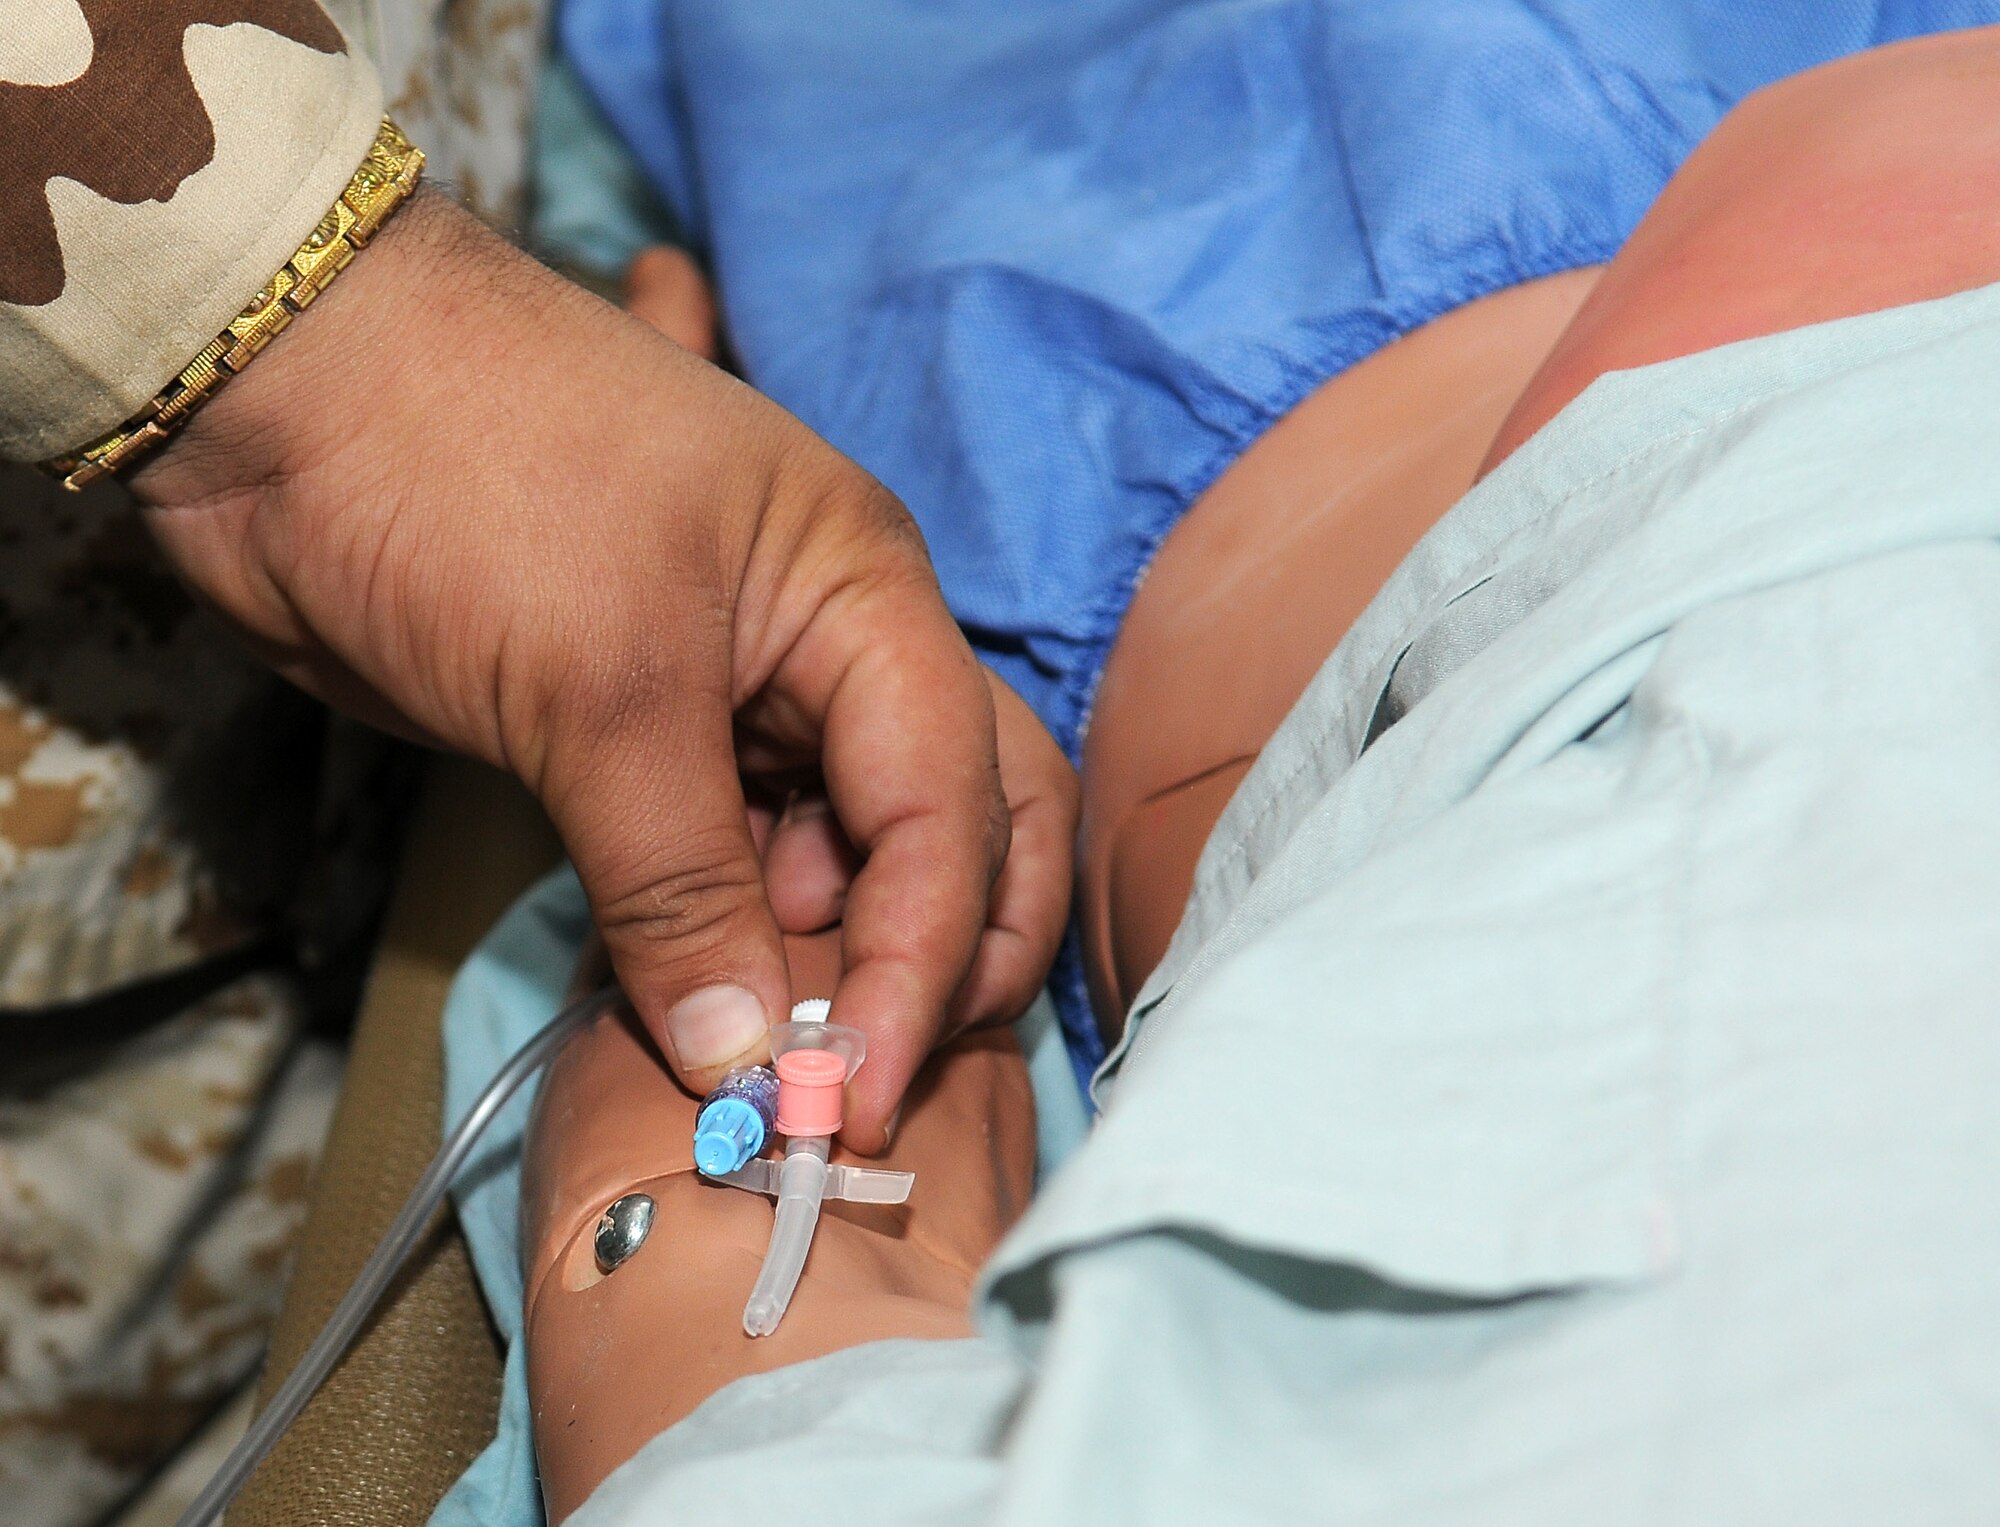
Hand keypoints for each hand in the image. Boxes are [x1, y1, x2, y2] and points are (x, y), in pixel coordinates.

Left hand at [131, 192, 1053, 1147]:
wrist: (278, 384)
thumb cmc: (466, 478)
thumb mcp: (595, 688)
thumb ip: (681, 885)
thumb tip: (750, 1061)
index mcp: (867, 597)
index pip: (954, 802)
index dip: (928, 957)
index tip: (860, 1096)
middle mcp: (835, 650)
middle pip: (958, 822)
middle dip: (939, 956)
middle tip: (864, 1083)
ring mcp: (744, 696)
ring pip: (844, 854)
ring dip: (830, 964)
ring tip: (768, 1061)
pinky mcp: (650, 739)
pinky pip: (734, 861)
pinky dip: (736, 941)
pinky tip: (702, 1008)